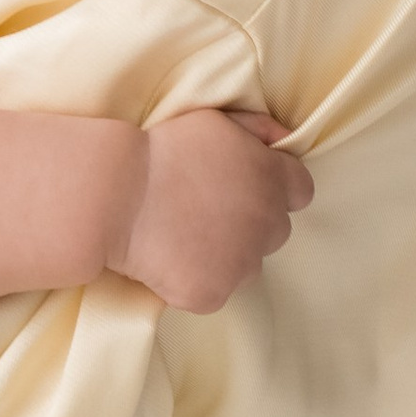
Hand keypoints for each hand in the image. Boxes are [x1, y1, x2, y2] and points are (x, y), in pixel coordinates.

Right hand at [110, 109, 312, 313]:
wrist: (114, 195)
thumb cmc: (161, 150)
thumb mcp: (215, 121)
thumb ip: (259, 129)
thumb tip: (287, 142)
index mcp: (271, 179)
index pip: (301, 190)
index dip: (275, 188)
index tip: (245, 186)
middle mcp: (266, 224)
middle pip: (275, 231)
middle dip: (250, 222)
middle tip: (206, 211)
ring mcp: (241, 265)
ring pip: (246, 265)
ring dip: (226, 255)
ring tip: (183, 236)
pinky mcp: (212, 294)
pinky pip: (213, 291)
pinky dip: (194, 279)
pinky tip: (167, 260)